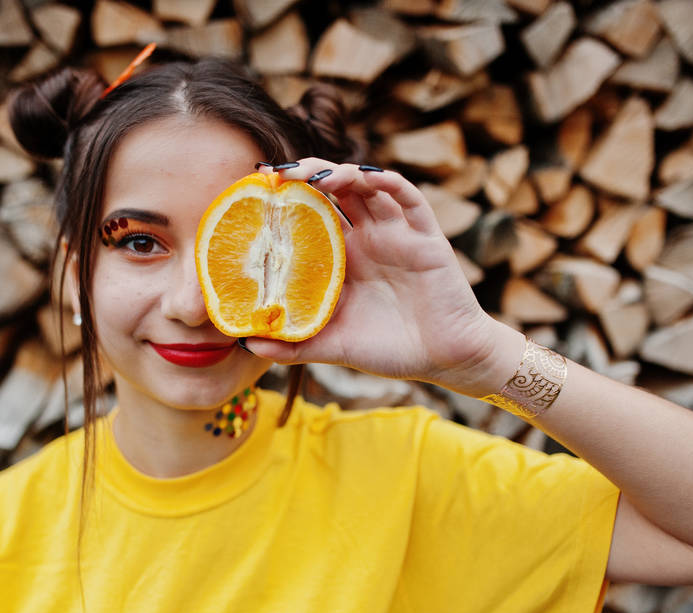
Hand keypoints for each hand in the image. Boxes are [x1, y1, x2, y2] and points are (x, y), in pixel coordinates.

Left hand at [245, 159, 508, 393]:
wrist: (445, 360)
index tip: (256, 190)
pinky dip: (388, 182)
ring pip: (367, 187)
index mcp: (343, 260)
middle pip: (333, 192)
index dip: (286, 200)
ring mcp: (396, 234)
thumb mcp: (333, 347)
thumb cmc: (390, 351)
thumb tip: (247, 345)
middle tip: (279, 173)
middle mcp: (367, 240)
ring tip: (315, 176)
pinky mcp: (425, 237)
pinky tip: (364, 178)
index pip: (309, 217)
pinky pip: (408, 198)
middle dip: (307, 176)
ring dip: (341, 173)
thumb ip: (293, 346)